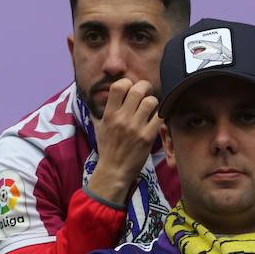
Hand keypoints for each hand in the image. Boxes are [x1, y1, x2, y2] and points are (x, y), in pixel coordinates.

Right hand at [84, 79, 160, 204]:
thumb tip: (95, 98)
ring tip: (151, 108)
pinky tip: (155, 120)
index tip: (130, 88)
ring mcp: (135, 127)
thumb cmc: (107, 148)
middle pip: (138, 89)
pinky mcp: (147, 136)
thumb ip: (98, 112)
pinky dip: (159, 116)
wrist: (114, 170)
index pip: (118, 86)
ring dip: (153, 102)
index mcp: (109, 114)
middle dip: (145, 88)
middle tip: (146, 93)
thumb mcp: (98, 128)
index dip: (127, 83)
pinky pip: (159, 117)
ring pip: (151, 101)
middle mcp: (122, 118)